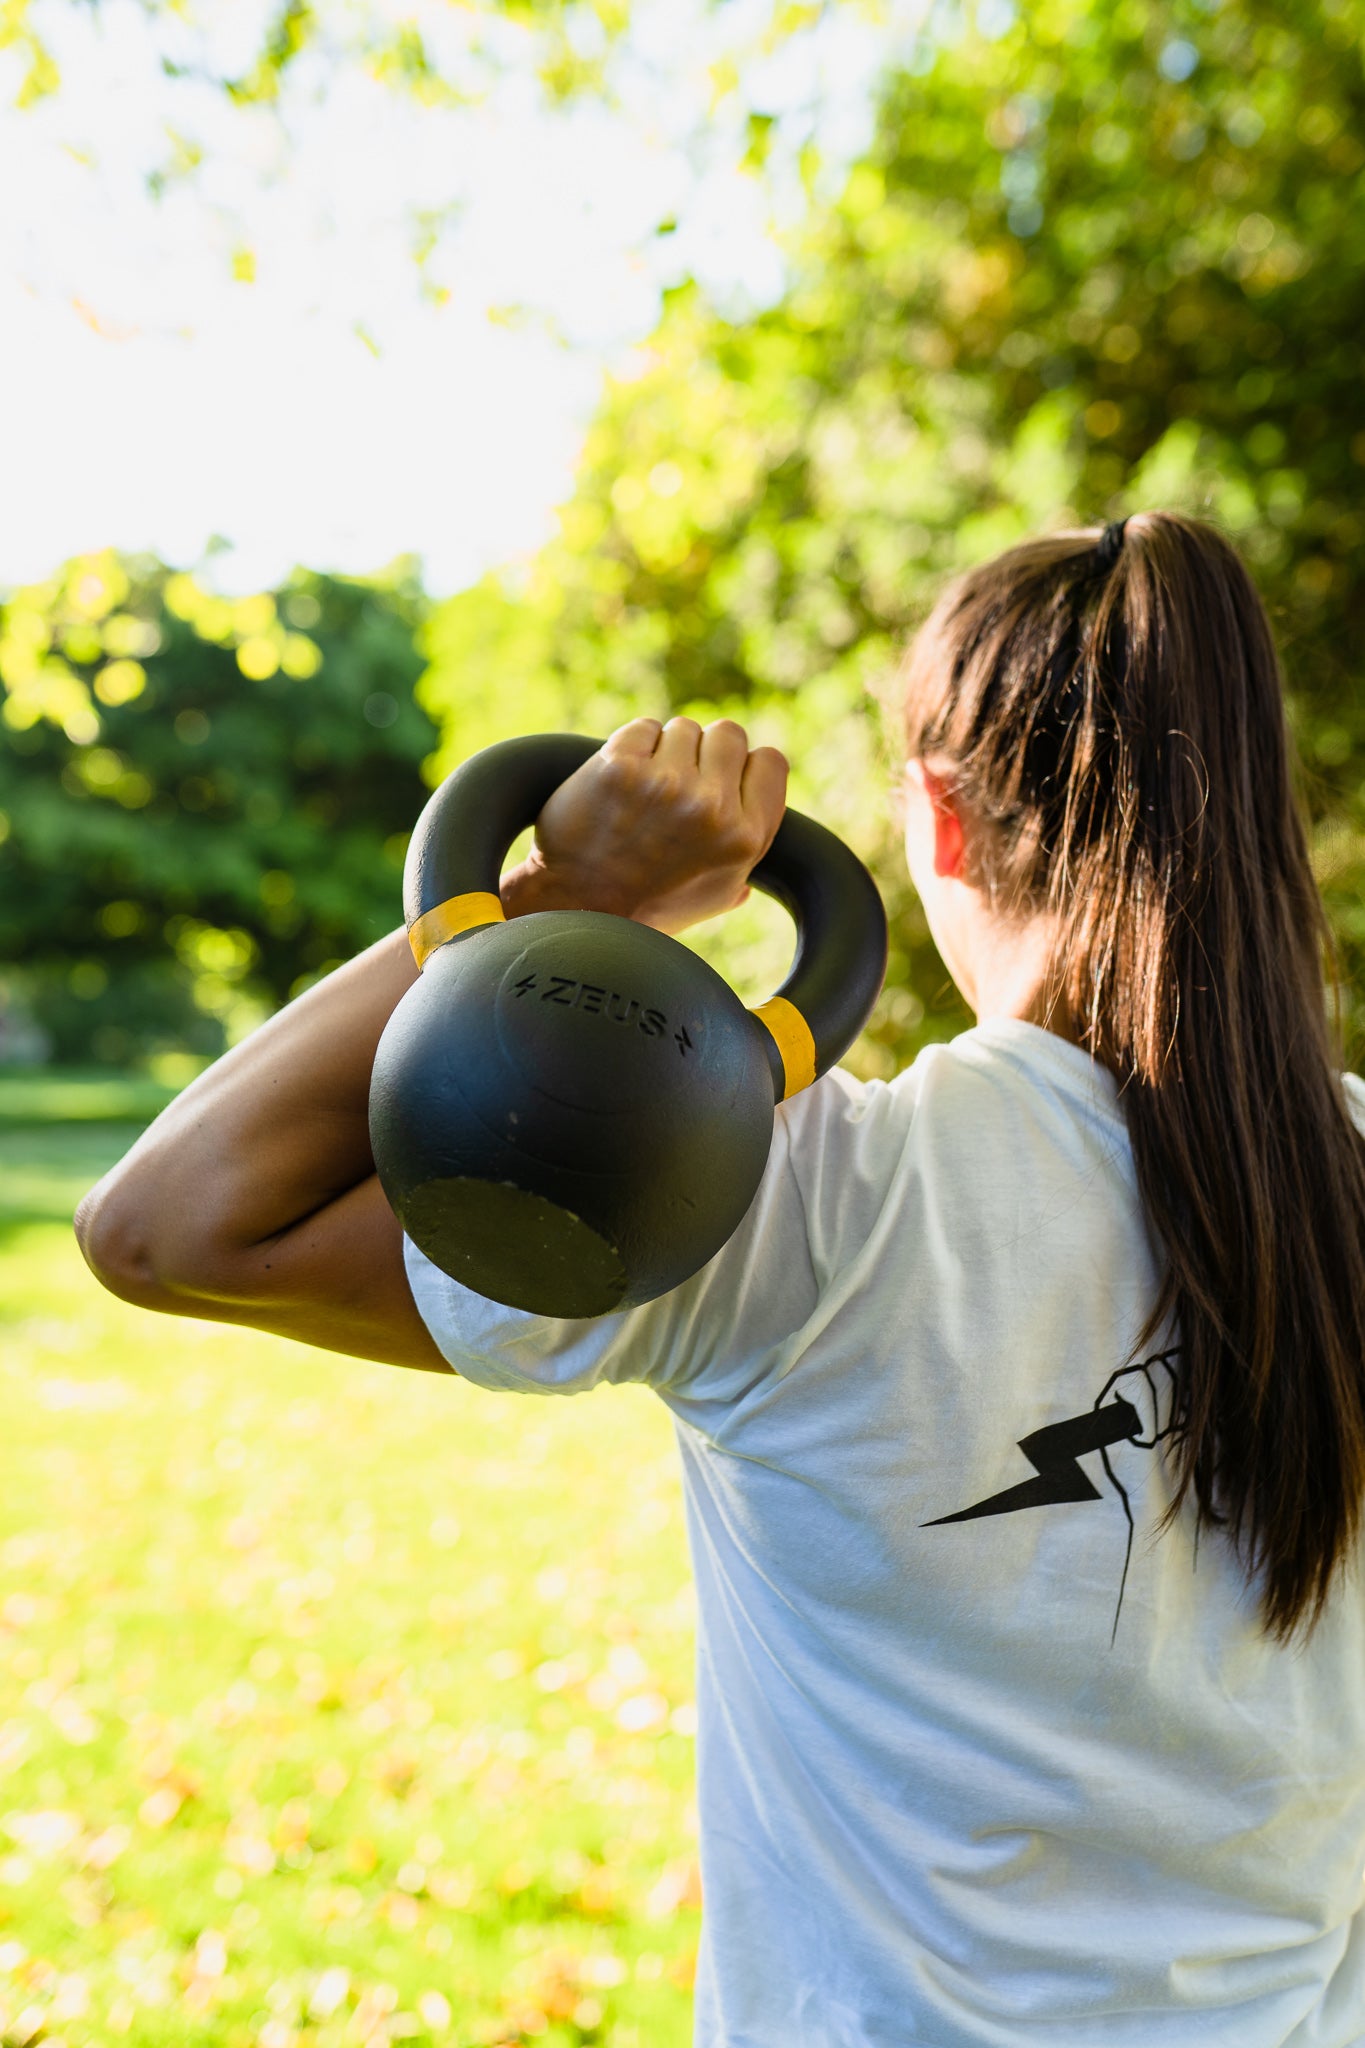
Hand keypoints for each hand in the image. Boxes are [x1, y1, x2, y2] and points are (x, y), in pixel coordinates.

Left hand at [502, 716, 788, 935]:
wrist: (574, 906)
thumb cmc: (644, 907)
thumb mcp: (710, 899)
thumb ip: (741, 869)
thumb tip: (749, 865)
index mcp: (744, 838)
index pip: (770, 761)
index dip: (745, 767)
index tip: (720, 781)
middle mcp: (711, 808)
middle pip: (728, 734)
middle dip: (704, 753)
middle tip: (677, 783)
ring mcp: (665, 784)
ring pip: (682, 728)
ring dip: (665, 751)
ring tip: (644, 790)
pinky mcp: (619, 766)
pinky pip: (643, 728)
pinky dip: (632, 747)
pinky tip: (621, 780)